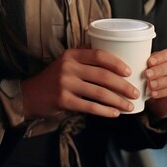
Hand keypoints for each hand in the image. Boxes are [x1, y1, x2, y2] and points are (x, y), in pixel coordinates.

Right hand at [21, 48, 139, 119]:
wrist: (31, 94)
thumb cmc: (54, 78)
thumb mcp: (66, 62)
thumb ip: (84, 56)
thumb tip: (112, 53)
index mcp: (71, 55)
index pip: (99, 54)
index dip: (116, 63)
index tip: (129, 71)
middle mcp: (68, 67)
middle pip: (102, 75)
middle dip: (122, 85)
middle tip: (135, 92)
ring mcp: (65, 84)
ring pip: (99, 92)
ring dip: (117, 100)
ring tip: (129, 106)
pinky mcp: (63, 100)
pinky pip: (90, 107)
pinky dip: (105, 111)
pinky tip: (114, 113)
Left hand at [144, 48, 166, 118]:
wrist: (155, 103)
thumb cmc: (148, 84)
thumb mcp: (144, 74)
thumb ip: (142, 67)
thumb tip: (133, 62)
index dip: (161, 56)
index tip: (149, 62)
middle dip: (159, 70)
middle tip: (147, 75)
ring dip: (162, 81)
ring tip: (150, 85)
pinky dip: (164, 91)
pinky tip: (154, 94)